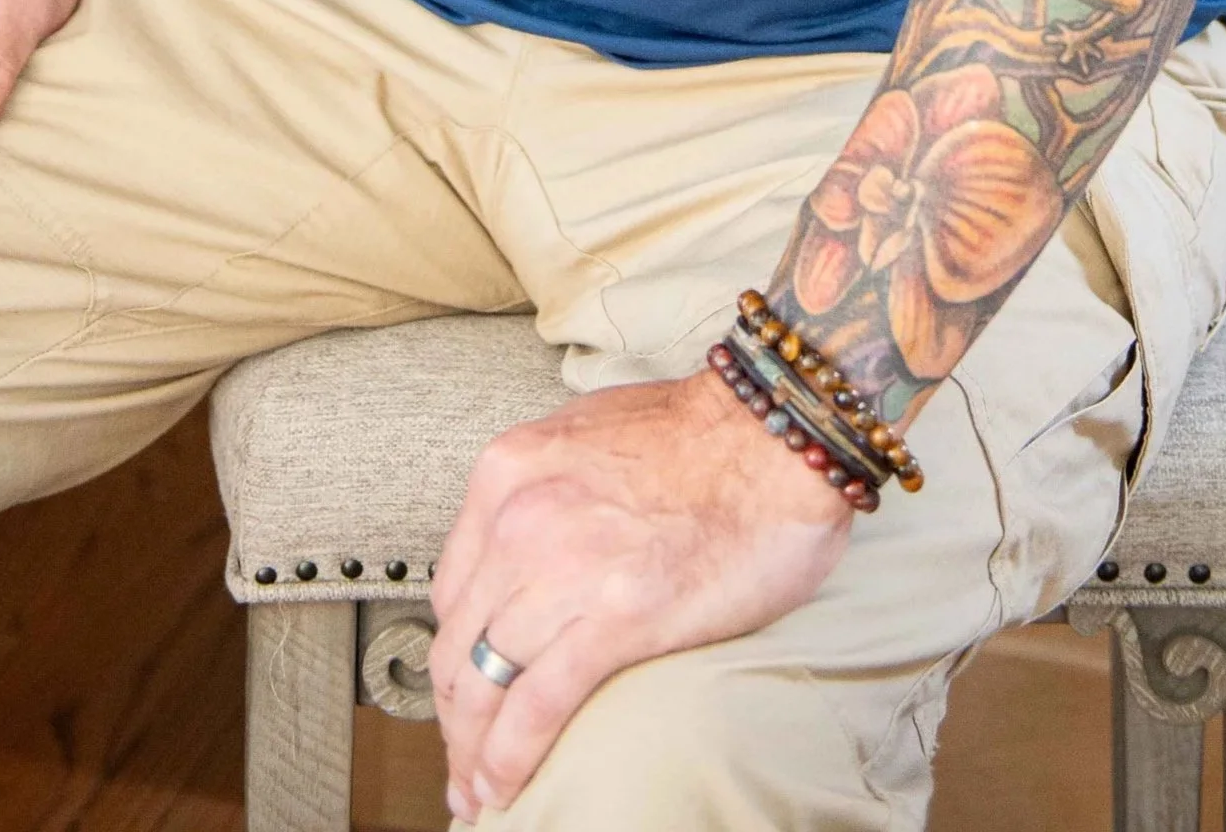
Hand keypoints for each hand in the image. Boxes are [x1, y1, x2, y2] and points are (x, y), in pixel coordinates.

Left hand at [427, 368, 851, 820]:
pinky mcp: (616, 620)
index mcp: (508, 473)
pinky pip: (537, 706)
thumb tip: (528, 550)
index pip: (453, 590)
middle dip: (454, 714)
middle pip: (458, 644)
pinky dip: (509, 758)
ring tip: (479, 792)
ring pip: (486, 683)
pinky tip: (502, 790)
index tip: (461, 692)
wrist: (773, 435)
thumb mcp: (583, 436)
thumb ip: (544, 492)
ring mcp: (564, 570)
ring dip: (475, 750)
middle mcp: (519, 519)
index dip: (453, 654)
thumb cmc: (698, 434)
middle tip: (462, 761)